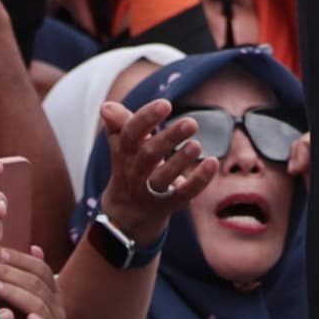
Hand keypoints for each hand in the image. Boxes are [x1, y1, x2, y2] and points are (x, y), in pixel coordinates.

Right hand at [89, 98, 216, 247]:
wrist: (127, 214)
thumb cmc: (130, 166)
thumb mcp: (122, 144)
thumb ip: (119, 122)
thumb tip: (106, 106)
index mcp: (124, 153)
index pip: (130, 134)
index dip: (146, 119)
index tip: (165, 104)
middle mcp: (135, 172)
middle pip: (149, 155)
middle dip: (169, 138)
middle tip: (191, 123)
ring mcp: (151, 191)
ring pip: (164, 177)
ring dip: (181, 160)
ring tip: (197, 145)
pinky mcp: (169, 205)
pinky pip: (184, 194)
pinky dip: (199, 180)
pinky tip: (212, 163)